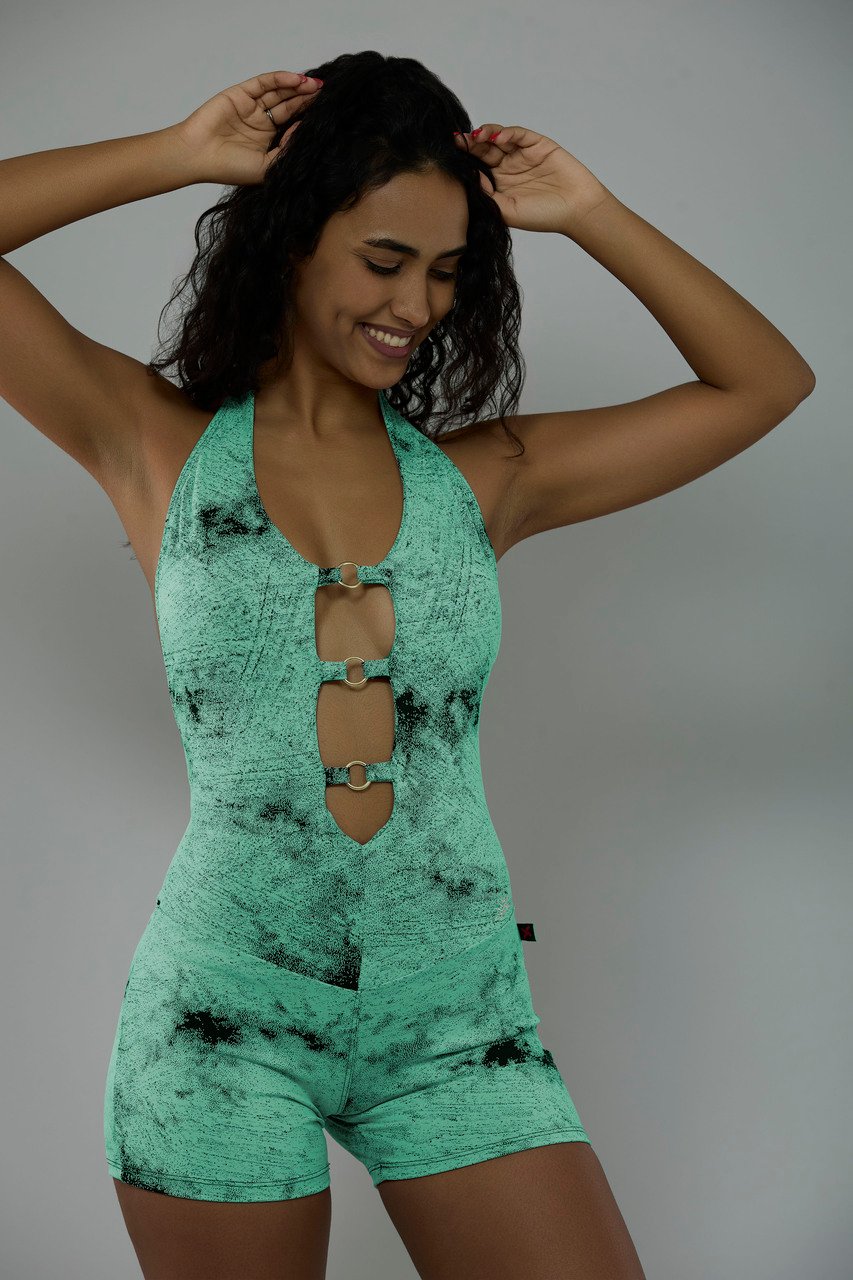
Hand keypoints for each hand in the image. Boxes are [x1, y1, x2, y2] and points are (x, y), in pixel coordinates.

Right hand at [170, 69, 322, 185]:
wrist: (198, 156)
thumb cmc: (229, 167)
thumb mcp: (268, 167)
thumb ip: (286, 150)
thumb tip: (303, 130)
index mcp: (267, 142)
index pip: (292, 125)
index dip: (308, 119)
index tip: (328, 116)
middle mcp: (260, 123)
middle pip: (289, 106)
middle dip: (307, 99)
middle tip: (328, 94)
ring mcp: (251, 107)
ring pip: (279, 92)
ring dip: (298, 88)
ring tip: (317, 86)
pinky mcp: (241, 94)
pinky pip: (265, 83)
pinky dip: (281, 79)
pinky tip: (298, 80)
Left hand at [454, 123, 612, 235]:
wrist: (576, 209)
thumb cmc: (543, 216)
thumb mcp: (508, 211)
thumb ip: (488, 196)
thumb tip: (471, 177)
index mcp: (499, 184)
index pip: (477, 167)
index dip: (465, 160)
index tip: (452, 154)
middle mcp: (508, 167)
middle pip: (484, 150)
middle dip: (471, 144)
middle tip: (459, 141)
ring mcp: (522, 155)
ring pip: (498, 138)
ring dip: (485, 134)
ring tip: (475, 137)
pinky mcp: (537, 144)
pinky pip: (518, 134)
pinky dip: (507, 132)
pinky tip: (497, 137)